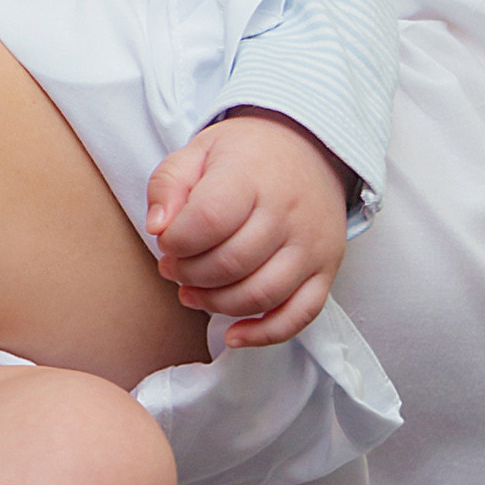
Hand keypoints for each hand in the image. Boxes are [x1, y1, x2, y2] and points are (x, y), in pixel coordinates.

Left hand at [146, 111, 349, 345]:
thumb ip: (168, 184)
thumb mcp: (198, 150)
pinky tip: (234, 334)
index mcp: (251, 176)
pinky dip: (265, 333)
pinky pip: (300, 315)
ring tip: (191, 293)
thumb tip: (157, 228)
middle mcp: (287, 213)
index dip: (177, 241)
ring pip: (262, 295)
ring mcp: (311, 245)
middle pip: (231, 263)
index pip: (208, 220)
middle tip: (172, 268)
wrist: (310, 149)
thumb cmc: (246, 154)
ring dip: (217, 304)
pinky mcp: (326, 270)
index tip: (167, 241)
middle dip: (189, 274)